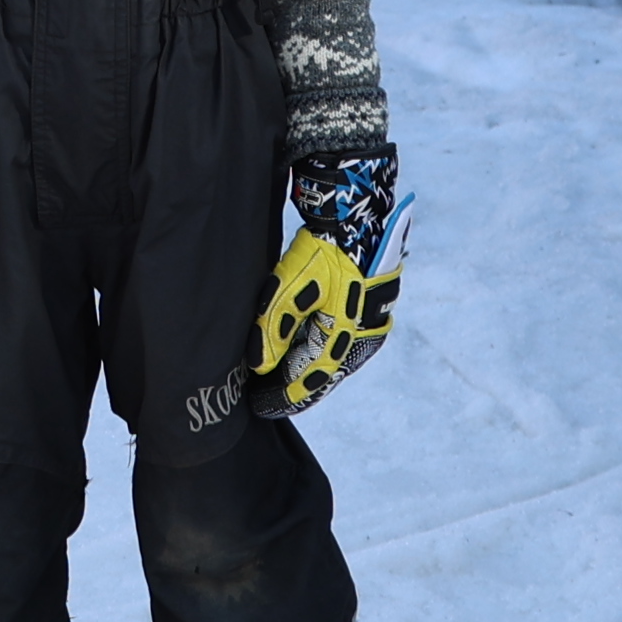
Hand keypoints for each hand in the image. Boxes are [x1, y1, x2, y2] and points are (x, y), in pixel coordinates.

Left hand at [253, 150, 408, 413]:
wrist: (355, 214)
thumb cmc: (324, 249)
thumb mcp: (291, 286)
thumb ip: (274, 326)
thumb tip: (260, 365)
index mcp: (346, 339)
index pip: (310, 381)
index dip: (281, 398)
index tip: (256, 408)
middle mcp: (361, 340)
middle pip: (320, 374)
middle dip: (288, 386)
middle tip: (256, 394)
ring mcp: (366, 326)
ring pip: (327, 358)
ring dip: (299, 368)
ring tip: (268, 376)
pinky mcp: (363, 311)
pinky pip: (333, 341)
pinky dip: (311, 350)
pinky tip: (291, 349)